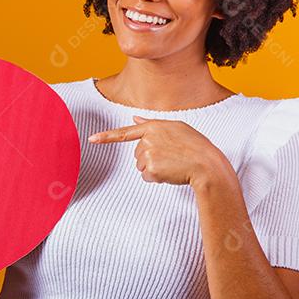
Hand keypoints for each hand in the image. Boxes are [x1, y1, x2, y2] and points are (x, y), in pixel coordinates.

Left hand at [87, 115, 222, 185]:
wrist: (207, 165)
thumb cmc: (196, 146)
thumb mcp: (176, 128)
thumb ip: (152, 125)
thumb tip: (135, 121)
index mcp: (154, 127)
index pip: (125, 132)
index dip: (106, 137)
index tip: (91, 139)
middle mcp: (148, 139)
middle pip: (137, 154)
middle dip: (151, 158)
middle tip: (172, 157)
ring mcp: (149, 154)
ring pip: (141, 166)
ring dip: (154, 168)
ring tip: (173, 164)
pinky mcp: (151, 169)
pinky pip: (147, 177)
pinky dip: (156, 178)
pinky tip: (171, 172)